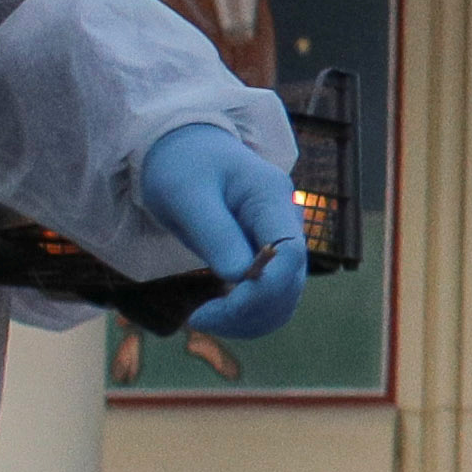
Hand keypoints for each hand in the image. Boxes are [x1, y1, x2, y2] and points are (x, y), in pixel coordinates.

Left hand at [139, 122, 307, 340]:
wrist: (185, 152)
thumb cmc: (181, 166)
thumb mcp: (186, 195)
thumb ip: (216, 234)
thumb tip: (239, 278)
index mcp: (271, 197)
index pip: (290, 256)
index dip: (261, 290)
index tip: (216, 306)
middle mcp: (286, 220)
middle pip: (289, 284)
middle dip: (248, 312)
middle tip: (198, 319)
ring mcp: (281, 241)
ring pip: (283, 299)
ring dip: (247, 320)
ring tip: (202, 318)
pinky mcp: (269, 258)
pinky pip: (270, 297)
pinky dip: (246, 315)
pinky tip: (215, 312)